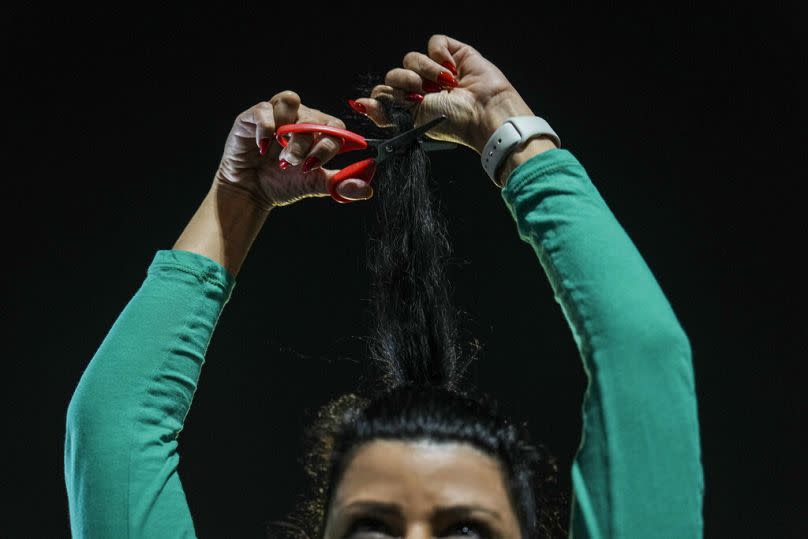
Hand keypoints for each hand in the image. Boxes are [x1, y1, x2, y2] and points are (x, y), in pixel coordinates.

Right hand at [213, 90, 372, 208]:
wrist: (251, 191)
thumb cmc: (284, 183)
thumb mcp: (315, 185)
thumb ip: (340, 184)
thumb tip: (367, 190)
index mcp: (318, 131)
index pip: (335, 126)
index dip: (329, 143)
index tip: (316, 164)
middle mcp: (300, 119)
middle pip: (313, 116)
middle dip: (307, 142)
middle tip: (296, 163)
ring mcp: (277, 115)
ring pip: (291, 102)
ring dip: (289, 131)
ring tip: (281, 155)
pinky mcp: (252, 117)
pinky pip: (264, 110)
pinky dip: (266, 126)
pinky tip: (263, 146)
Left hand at [350, 34, 536, 153]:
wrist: (482, 112)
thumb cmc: (454, 123)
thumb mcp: (413, 121)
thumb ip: (387, 111)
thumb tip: (360, 105)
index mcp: (411, 106)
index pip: (384, 93)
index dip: (381, 96)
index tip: (380, 102)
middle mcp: (421, 88)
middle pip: (394, 74)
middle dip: (404, 83)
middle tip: (421, 93)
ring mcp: (435, 71)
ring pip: (411, 59)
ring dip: (425, 71)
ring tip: (445, 84)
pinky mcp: (452, 54)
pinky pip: (434, 43)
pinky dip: (440, 55)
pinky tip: (452, 70)